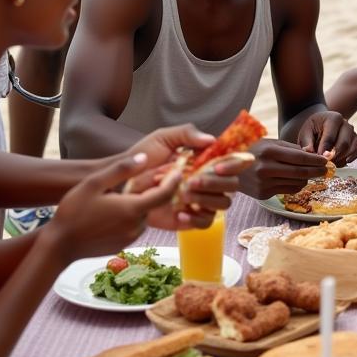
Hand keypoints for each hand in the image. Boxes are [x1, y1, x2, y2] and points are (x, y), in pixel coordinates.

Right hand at [43, 153, 183, 265]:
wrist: (59, 246)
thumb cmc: (73, 212)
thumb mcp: (94, 183)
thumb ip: (121, 169)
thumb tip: (144, 157)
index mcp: (132, 208)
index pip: (165, 193)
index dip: (174, 180)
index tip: (179, 169)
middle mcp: (137, 225)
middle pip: (155, 204)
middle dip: (156, 190)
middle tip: (155, 176)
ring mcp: (131, 238)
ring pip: (144, 216)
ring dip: (141, 204)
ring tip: (129, 193)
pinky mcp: (123, 245)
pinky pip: (134, 227)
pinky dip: (132, 216)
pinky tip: (116, 211)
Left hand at [119, 124, 243, 229]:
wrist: (122, 183)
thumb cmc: (142, 158)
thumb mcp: (162, 138)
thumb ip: (186, 133)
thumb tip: (212, 140)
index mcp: (205, 160)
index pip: (233, 162)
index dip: (234, 164)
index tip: (217, 166)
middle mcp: (208, 180)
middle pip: (232, 185)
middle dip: (216, 183)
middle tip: (192, 181)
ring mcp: (200, 200)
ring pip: (223, 204)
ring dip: (207, 199)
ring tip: (183, 195)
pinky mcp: (190, 218)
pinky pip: (206, 222)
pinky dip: (197, 218)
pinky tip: (180, 212)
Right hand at [238, 138, 328, 199]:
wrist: (228, 169)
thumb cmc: (253, 152)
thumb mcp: (269, 143)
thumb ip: (289, 148)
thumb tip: (311, 154)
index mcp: (269, 151)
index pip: (299, 157)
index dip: (315, 159)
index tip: (325, 160)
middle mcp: (266, 167)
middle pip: (300, 171)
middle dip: (316, 171)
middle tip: (326, 170)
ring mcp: (264, 182)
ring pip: (296, 183)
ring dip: (307, 179)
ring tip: (312, 174)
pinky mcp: (263, 194)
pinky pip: (288, 190)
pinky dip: (297, 186)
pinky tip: (299, 181)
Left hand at [297, 111, 356, 163]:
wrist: (321, 126)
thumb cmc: (313, 128)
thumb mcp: (306, 132)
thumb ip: (307, 142)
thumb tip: (309, 152)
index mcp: (333, 118)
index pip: (330, 136)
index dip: (324, 150)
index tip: (319, 158)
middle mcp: (346, 124)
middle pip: (344, 143)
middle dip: (334, 156)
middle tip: (324, 164)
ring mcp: (353, 133)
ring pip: (351, 149)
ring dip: (341, 159)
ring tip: (329, 164)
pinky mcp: (356, 142)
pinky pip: (355, 153)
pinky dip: (347, 160)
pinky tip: (337, 163)